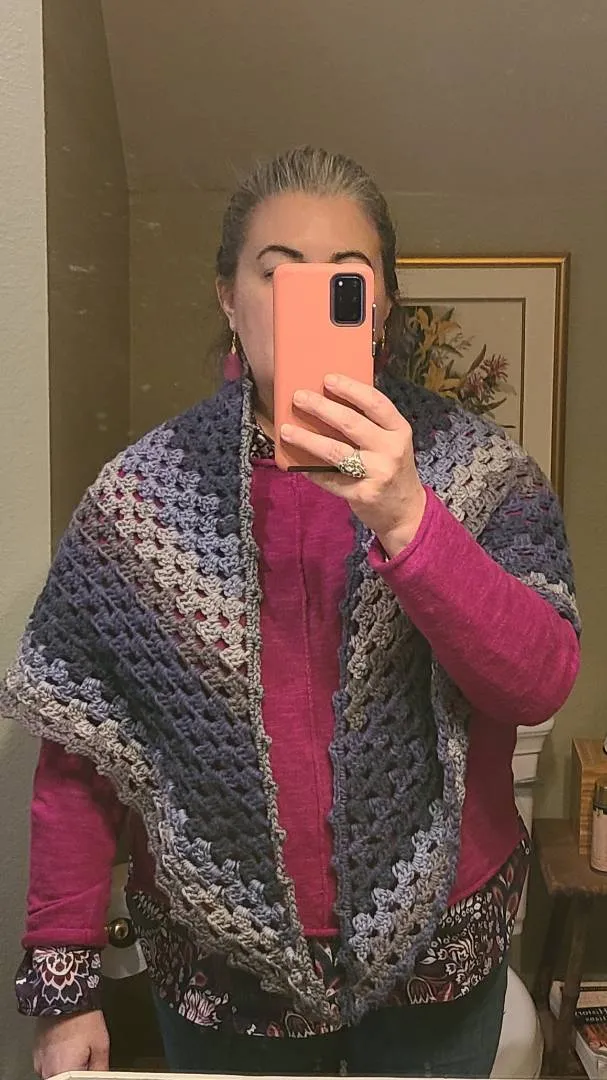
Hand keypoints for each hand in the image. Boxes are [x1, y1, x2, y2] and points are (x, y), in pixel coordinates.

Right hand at [33, 1010, 109, 1078]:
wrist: (64, 994)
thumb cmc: (81, 1015)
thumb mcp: (101, 1044)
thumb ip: (100, 1067)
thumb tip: (102, 1075)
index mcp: (64, 1072)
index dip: (86, 1074)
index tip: (90, 1067)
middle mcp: (47, 1070)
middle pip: (64, 1079)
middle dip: (76, 1071)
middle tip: (86, 1056)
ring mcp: (39, 1061)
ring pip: (55, 1073)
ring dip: (66, 1067)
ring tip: (77, 1048)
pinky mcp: (36, 1053)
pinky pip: (48, 1064)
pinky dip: (57, 1059)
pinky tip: (67, 1045)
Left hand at [280, 373, 426, 556]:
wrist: (406, 512)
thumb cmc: (392, 468)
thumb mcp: (391, 442)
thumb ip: (370, 424)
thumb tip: (329, 401)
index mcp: (399, 430)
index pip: (376, 403)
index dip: (351, 389)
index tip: (327, 378)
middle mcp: (391, 450)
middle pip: (351, 424)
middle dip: (321, 408)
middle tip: (298, 397)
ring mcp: (378, 474)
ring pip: (336, 451)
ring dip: (308, 439)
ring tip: (287, 429)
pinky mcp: (363, 495)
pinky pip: (330, 478)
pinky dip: (311, 469)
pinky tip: (296, 462)